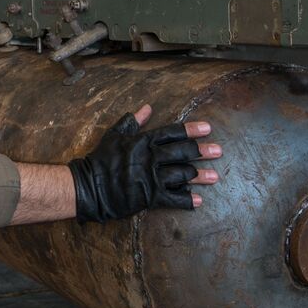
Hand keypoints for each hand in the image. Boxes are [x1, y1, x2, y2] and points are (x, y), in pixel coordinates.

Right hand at [68, 104, 220, 221]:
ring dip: (200, 176)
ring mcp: (151, 178)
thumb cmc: (100, 160)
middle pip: (182, 153)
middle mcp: (150, 158)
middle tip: (218, 151)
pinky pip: (173, 199)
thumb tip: (147, 107)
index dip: (191, 130)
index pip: (172, 133)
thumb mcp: (115, 135)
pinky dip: (187, 200)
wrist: (89, 186)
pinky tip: (199, 201)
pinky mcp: (149, 197)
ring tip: (214, 176)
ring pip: (182, 175)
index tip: (207, 128)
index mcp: (143, 142)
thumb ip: (133, 121)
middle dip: (202, 151)